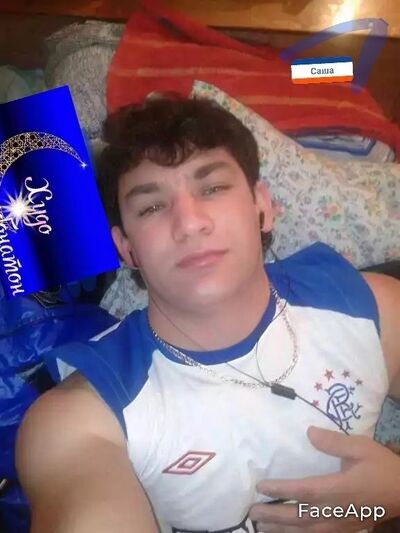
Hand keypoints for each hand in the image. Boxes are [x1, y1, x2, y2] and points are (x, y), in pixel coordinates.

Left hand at [249, 426, 399, 531]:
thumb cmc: (381, 467)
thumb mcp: (361, 447)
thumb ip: (333, 442)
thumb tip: (308, 432)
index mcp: (338, 489)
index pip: (303, 492)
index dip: (280, 490)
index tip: (260, 487)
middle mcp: (336, 511)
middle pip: (299, 516)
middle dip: (273, 516)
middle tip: (251, 513)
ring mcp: (340, 525)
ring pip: (306, 532)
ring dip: (282, 531)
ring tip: (261, 528)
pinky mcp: (345, 531)